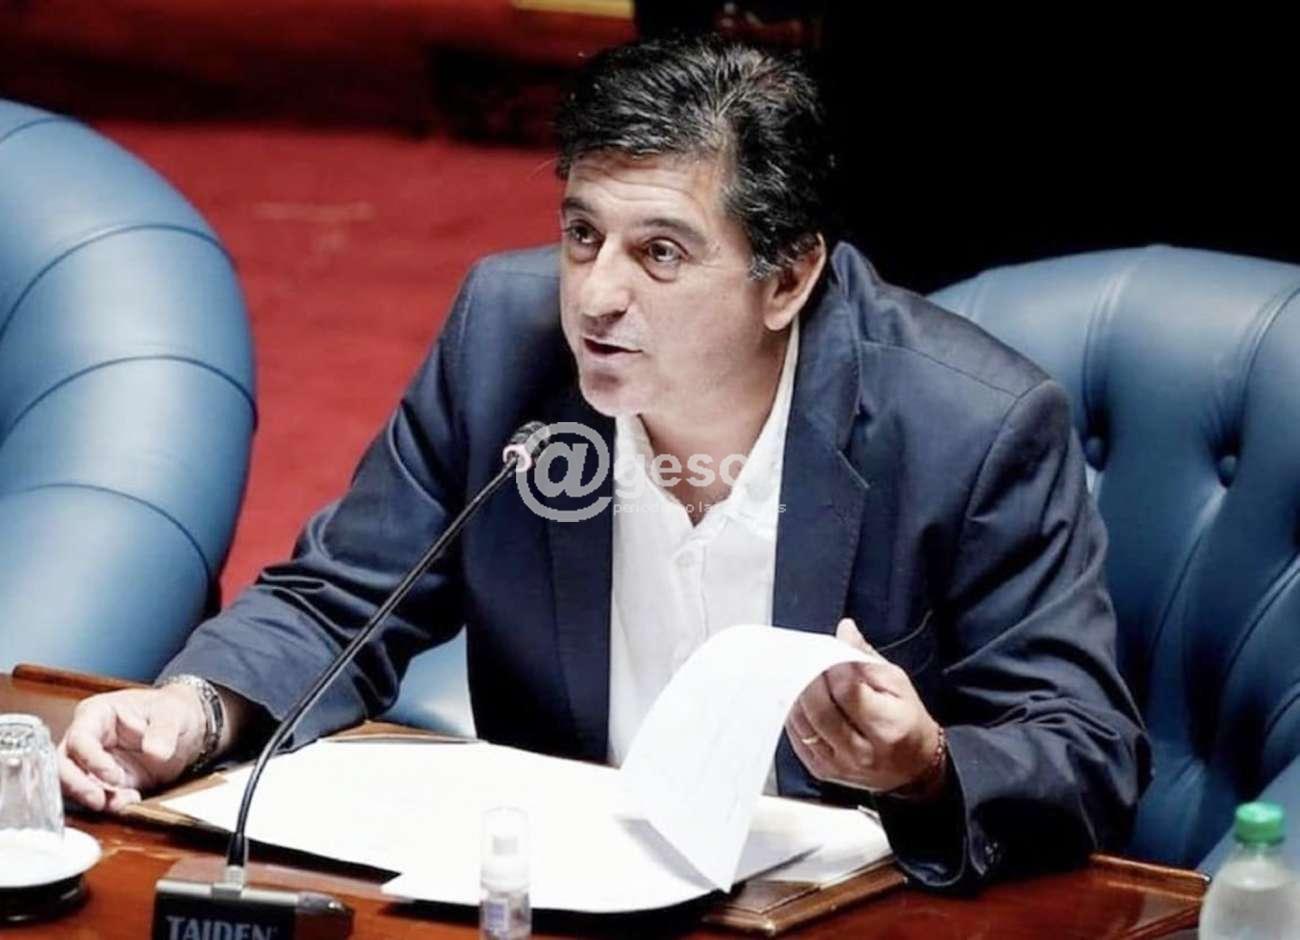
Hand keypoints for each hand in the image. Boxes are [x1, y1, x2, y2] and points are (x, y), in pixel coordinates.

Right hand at [57, 686, 207, 812]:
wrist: (189, 726)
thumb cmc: (174, 710)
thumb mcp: (174, 713)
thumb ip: (164, 731)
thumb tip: (155, 751)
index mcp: (98, 713)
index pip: (80, 738)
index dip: (91, 760)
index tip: (113, 776)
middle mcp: (90, 738)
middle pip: (64, 764)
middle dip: (77, 786)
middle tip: (100, 800)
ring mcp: (96, 761)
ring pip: (76, 785)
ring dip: (95, 798)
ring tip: (123, 802)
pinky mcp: (109, 781)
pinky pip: (100, 796)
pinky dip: (111, 804)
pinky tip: (130, 802)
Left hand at [786, 618, 943, 794]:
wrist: (913, 768)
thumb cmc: (906, 721)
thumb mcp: (897, 682)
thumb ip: (865, 657)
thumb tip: (845, 631)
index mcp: (887, 727)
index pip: (847, 691)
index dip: (831, 665)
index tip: (825, 647)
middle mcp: (861, 752)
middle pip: (820, 710)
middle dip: (807, 678)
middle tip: (803, 657)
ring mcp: (838, 765)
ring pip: (803, 724)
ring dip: (795, 694)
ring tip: (797, 673)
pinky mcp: (822, 771)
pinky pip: (797, 738)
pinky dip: (794, 714)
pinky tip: (797, 698)